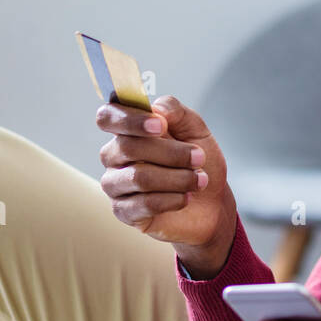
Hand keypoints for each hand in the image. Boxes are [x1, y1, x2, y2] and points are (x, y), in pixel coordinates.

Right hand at [97, 94, 236, 265]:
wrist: (212, 203)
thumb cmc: (199, 164)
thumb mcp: (196, 130)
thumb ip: (176, 112)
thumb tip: (157, 109)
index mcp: (129, 130)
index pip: (108, 117)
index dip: (130, 119)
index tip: (160, 125)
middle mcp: (115, 155)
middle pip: (128, 147)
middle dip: (171, 153)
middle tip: (199, 157)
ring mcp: (116, 184)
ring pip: (138, 177)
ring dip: (177, 178)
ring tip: (200, 180)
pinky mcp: (123, 211)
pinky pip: (143, 204)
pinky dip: (172, 200)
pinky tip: (186, 198)